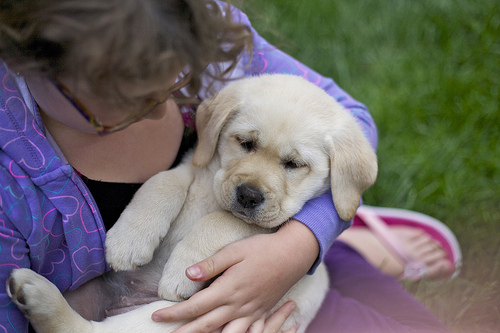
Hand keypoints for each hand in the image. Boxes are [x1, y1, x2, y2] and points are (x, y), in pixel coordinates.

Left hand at [151, 220, 318, 332]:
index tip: (157, 315)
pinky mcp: (260, 313)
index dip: (174, 313)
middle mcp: (238, 305)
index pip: (195, 306)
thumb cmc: (262, 249)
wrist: (293, 255)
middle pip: (205, 325)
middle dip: (184, 332)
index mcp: (228, 289)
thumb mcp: (235, 251)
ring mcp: (251, 312)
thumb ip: (211, 264)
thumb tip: (188, 274)